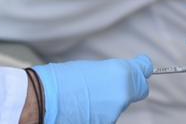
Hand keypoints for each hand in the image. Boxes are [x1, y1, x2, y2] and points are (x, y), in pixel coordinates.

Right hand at [33, 56, 151, 123]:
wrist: (42, 100)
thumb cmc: (61, 79)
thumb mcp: (92, 68)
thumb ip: (114, 73)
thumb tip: (126, 74)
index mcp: (121, 74)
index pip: (143, 77)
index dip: (140, 74)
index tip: (140, 71)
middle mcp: (122, 95)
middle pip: (134, 93)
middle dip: (125, 90)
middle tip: (105, 87)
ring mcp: (114, 114)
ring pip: (117, 107)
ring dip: (107, 104)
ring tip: (84, 98)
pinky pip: (106, 117)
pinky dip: (97, 114)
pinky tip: (82, 109)